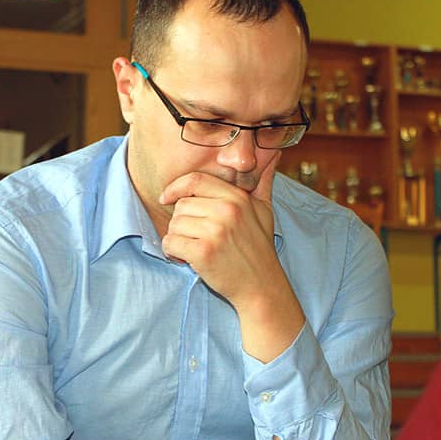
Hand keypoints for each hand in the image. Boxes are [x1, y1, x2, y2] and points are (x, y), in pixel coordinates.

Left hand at [159, 153, 304, 362]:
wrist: (262, 286)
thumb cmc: (259, 248)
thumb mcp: (265, 210)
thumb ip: (263, 181)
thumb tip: (274, 153)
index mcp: (237, 198)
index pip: (196, 180)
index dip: (176, 187)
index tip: (166, 198)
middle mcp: (227, 211)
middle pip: (181, 204)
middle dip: (181, 222)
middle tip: (195, 237)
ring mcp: (215, 232)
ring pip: (174, 225)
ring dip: (178, 239)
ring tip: (195, 248)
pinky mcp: (204, 253)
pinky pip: (171, 243)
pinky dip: (173, 253)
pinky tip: (188, 259)